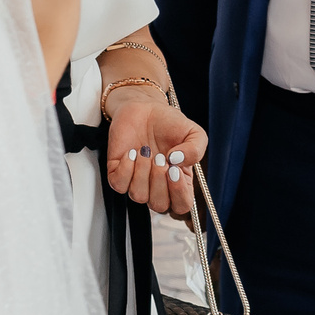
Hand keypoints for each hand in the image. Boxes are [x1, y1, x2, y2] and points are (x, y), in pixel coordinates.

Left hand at [105, 93, 207, 217]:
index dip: (178, 193)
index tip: (174, 170)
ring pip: (138, 196)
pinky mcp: (118, 174)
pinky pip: (119, 185)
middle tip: (159, 157)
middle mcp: (158, 186)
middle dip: (158, 181)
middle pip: (159, 205)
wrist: (144, 108)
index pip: (182, 205)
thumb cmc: (169, 123)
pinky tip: (132, 153)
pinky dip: (126, 169)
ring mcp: (137, 182)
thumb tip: (178, 162)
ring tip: (145, 150)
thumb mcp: (193, 133)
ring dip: (142, 172)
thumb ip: (196, 150)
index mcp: (179, 182)